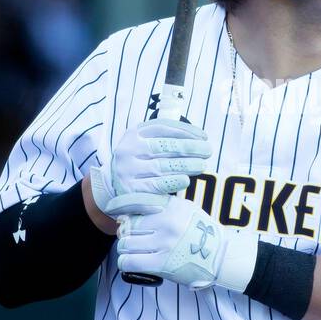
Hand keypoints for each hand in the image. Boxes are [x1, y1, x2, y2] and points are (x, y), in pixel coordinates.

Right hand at [89, 119, 211, 217]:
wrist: (112, 185)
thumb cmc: (139, 161)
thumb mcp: (145, 142)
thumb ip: (165, 137)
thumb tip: (198, 138)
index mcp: (134, 134)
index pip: (162, 128)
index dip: (185, 131)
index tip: (203, 137)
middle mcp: (128, 150)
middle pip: (164, 147)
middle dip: (189, 148)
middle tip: (207, 152)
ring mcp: (127, 171)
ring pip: (161, 167)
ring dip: (185, 166)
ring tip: (201, 165)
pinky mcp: (129, 191)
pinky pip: (155, 187)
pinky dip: (171, 183)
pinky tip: (185, 181)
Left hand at [111, 193, 257, 291]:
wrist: (220, 257)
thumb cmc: (200, 233)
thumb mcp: (186, 210)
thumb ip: (163, 206)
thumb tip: (130, 209)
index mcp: (172, 207)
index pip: (136, 200)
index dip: (119, 205)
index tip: (112, 209)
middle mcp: (167, 222)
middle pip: (129, 225)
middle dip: (126, 233)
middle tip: (131, 238)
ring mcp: (164, 243)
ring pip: (125, 244)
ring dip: (126, 249)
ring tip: (133, 251)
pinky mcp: (162, 264)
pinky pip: (129, 262)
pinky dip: (126, 263)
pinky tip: (131, 263)